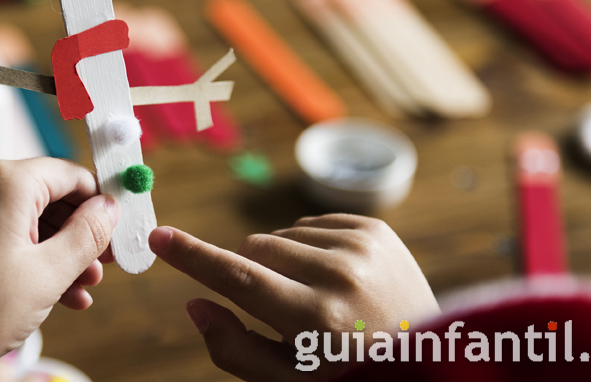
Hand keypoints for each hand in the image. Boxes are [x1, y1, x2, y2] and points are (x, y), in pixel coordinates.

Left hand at [0, 158, 118, 381]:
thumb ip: (88, 234)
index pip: (69, 174)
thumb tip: (109, 208)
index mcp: (3, 181)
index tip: (119, 229)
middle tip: (104, 266)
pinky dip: (29, 257)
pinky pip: (0, 233)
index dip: (99, 203)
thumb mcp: (50, 274)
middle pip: (47, 195)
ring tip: (83, 288)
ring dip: (58, 251)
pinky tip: (56, 294)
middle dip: (79, 233)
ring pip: (25, 218)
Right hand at [150, 214, 439, 381]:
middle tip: (282, 311)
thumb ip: (235, 350)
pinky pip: (312, 224)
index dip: (192, 257)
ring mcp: (362, 247)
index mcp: (314, 320)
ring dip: (284, 262)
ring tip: (320, 299)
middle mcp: (339, 276)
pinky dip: (312, 249)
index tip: (158, 237)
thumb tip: (195, 304)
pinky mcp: (375, 228)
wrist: (431, 358)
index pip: (237, 277)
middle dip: (251, 273)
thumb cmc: (350, 377)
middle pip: (254, 248)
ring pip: (281, 235)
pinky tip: (336, 280)